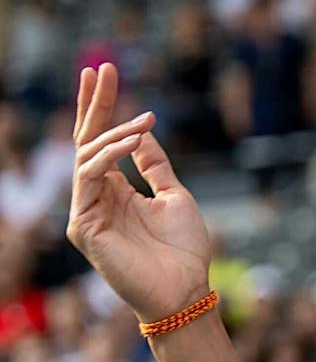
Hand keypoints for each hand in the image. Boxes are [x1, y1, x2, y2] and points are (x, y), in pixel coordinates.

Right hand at [66, 63, 212, 322]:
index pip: (102, 142)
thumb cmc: (184, 252)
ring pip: (88, 157)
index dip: (102, 108)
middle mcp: (97, 197)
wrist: (186, 292)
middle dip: (93, 104)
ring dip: (112, 134)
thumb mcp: (175, 197)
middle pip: (86, 141)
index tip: (106, 72)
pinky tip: (129, 144)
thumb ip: (155, 164)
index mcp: (116, 190)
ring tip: (139, 123)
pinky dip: (108, 156)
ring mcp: (86, 211)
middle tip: (101, 69)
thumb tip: (141, 130)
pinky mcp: (83, 226)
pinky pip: (89, 178)